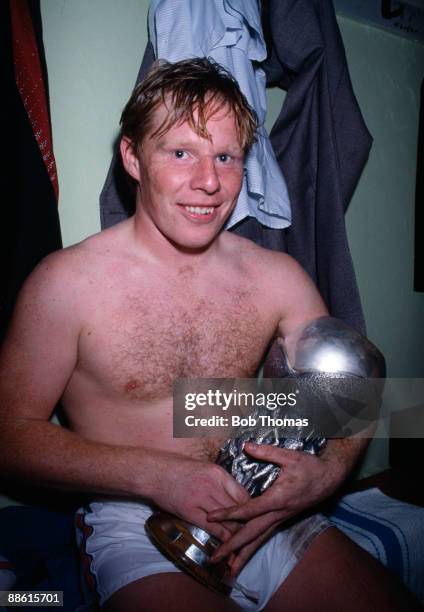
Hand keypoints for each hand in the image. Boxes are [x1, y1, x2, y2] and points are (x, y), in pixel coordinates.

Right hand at [150, 454, 249, 541]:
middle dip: (247, 523)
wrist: (154, 472)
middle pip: (238, 508)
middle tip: (253, 535)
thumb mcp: (204, 467)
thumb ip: (220, 481)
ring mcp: (201, 498)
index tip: (253, 518)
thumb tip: (234, 494)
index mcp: (218, 473)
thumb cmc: (178, 468)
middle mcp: (212, 485)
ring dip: (236, 533)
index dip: (250, 509)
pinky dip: (222, 537)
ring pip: (227, 520)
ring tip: (243, 543)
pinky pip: (212, 527)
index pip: (243, 494)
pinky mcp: (189, 511)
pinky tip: (227, 544)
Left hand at [207, 441, 345, 570]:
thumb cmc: (310, 467)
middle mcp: (278, 513)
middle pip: (252, 534)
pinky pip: (265, 536)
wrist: (330, 478)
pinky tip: (244, 555)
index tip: (211, 517)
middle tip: (214, 558)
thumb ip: (267, 452)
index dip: (229, 514)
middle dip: (232, 547)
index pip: (249, 510)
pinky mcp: (282, 519)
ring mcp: (281, 519)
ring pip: (259, 540)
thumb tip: (246, 445)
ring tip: (229, 570)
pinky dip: (253, 547)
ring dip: (243, 555)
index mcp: (277, 499)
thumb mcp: (290, 456)